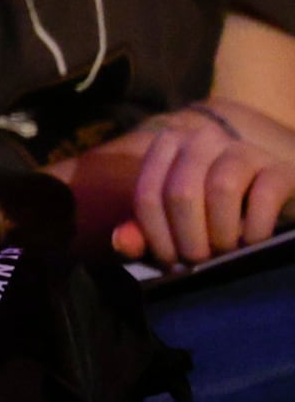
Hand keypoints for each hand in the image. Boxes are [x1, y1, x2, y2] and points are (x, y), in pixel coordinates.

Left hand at [88, 107, 294, 267]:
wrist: (267, 199)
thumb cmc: (209, 214)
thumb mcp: (172, 225)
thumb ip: (142, 233)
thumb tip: (121, 241)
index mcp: (167, 145)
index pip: (147, 195)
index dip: (156, 237)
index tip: (170, 262)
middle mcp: (203, 139)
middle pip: (181, 193)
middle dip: (189, 239)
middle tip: (200, 262)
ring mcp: (243, 149)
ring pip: (220, 189)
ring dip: (221, 234)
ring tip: (226, 252)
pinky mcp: (280, 168)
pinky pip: (263, 197)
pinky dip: (255, 229)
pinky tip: (252, 242)